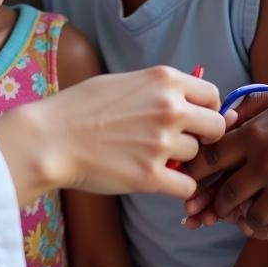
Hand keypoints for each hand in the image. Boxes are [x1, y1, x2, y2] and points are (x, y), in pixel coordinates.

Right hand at [0, 65, 227, 205]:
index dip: (206, 109)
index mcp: (163, 80)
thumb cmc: (81, 107)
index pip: (213, 95)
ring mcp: (162, 143)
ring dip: (182, 161)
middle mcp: (169, 108)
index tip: (194, 119)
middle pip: (217, 127)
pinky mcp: (150, 176)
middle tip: (183, 142)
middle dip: (205, 137)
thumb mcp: (124, 81)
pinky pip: (187, 186)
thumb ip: (158, 88)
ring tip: (153, 157)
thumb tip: (187, 99)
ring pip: (197, 157)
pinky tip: (158, 178)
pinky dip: (177, 186)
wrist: (51, 137)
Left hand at [180, 81, 267, 238]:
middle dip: (218, 203)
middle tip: (218, 207)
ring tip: (250, 218)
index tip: (195, 177)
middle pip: (225, 194)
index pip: (209, 158)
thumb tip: (229, 114)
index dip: (198, 171)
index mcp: (254, 132)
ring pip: (251, 218)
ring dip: (247, 220)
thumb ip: (254, 106)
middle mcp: (264, 161)